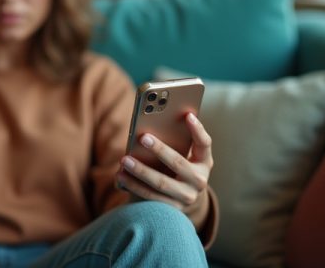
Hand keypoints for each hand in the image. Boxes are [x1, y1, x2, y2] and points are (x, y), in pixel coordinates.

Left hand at [116, 112, 212, 229]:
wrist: (179, 197)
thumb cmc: (176, 166)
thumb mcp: (182, 153)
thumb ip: (174, 140)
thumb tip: (151, 126)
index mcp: (204, 161)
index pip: (204, 143)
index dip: (198, 130)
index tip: (187, 115)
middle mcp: (200, 180)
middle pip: (179, 163)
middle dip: (160, 149)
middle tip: (143, 137)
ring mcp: (187, 197)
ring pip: (162, 182)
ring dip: (141, 171)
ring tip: (124, 160)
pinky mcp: (172, 209)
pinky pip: (150, 196)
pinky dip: (134, 185)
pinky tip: (120, 176)